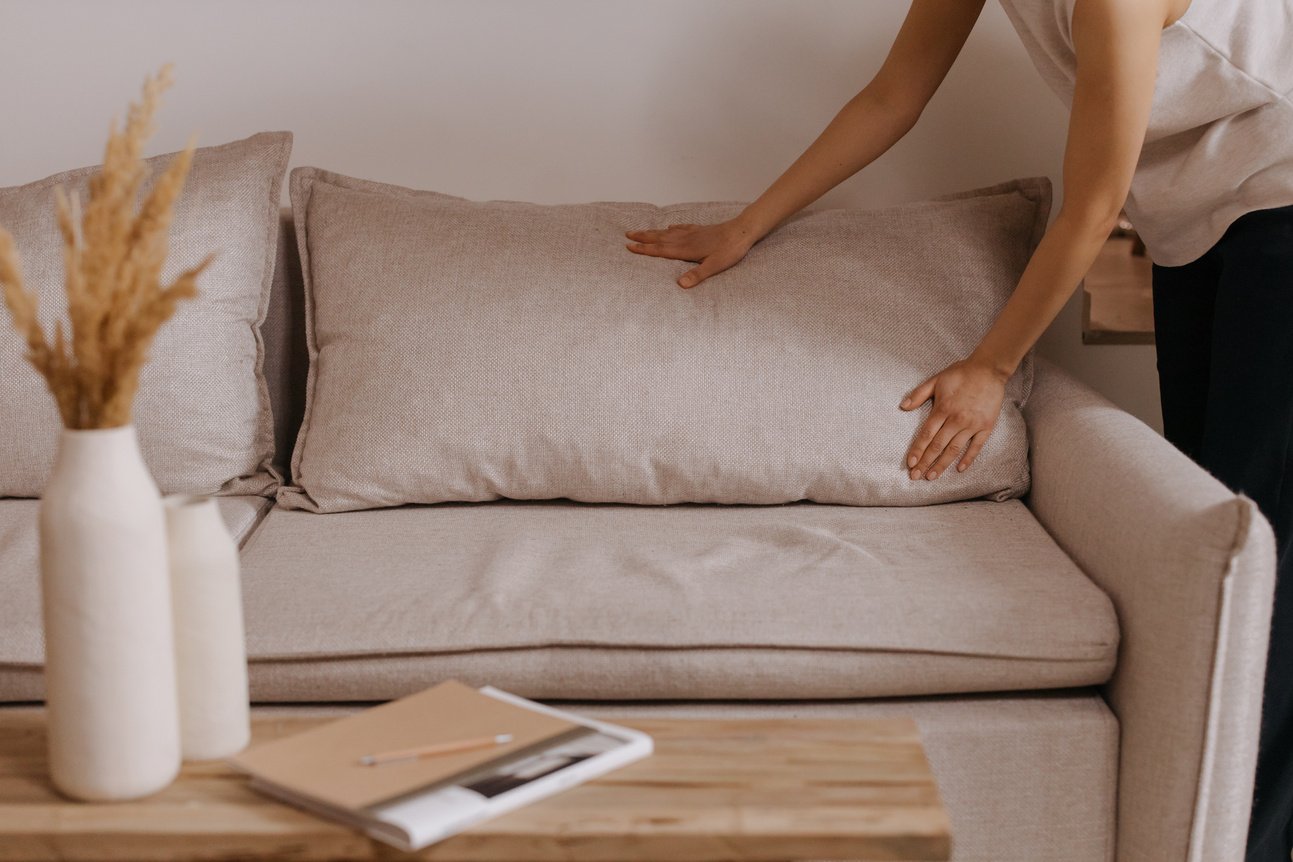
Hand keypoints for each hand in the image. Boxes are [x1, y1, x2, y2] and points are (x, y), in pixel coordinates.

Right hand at [624, 219, 758, 288]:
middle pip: (660, 239)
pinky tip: (669, 228)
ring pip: (667, 233)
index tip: (629, 247)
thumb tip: (680, 285)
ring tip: (641, 231)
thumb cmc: (730, 250)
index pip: (660, 250)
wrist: (743, 231)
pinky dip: (672, 228)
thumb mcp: (715, 266)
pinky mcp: (700, 230)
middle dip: (643, 238)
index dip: (644, 249)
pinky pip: (681, 228)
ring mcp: (693, 233)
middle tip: (627, 235)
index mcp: (686, 249)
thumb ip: (697, 275)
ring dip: (653, 233)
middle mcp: (686, 239)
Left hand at [899, 358, 1008, 480]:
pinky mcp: (986, 426)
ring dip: (942, 465)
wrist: (989, 369)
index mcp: (943, 409)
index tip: (910, 464)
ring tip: (932, 477)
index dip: (917, 450)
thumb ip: (918, 394)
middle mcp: (956, 419)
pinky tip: (959, 469)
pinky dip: (968, 459)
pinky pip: (976, 446)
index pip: (926, 434)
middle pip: (938, 446)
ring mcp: (972, 424)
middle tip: (916, 477)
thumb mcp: (936, 379)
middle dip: (926, 463)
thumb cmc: (961, 373)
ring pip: (954, 449)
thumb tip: (902, 406)